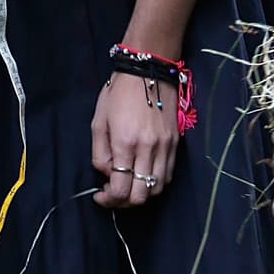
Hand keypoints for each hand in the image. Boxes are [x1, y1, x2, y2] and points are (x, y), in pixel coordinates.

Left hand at [91, 74, 178, 209]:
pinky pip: (168, 175)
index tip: (100, 197)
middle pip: (141, 196)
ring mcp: (165, 147)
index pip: (121, 188)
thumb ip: (100, 153)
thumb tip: (107, 174)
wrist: (148, 71)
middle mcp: (148, 148)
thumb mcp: (98, 122)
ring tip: (128, 186)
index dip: (109, 200)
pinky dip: (155, 183)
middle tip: (113, 194)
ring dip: (141, 194)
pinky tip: (143, 175)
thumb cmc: (118, 94)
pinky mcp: (176, 143)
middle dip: (124, 202)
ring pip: (157, 189)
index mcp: (125, 143)